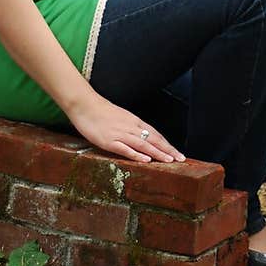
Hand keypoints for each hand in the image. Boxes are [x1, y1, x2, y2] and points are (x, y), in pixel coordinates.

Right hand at [70, 95, 184, 163]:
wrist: (85, 104)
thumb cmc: (101, 111)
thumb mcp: (121, 117)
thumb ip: (132, 127)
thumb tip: (143, 137)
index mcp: (134, 122)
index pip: (155, 134)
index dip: (167, 144)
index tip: (177, 153)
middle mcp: (131, 127)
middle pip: (153, 139)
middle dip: (168, 150)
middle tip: (181, 159)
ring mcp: (120, 134)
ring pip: (143, 144)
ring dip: (157, 153)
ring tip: (169, 161)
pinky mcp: (109, 141)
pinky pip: (125, 148)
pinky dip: (137, 154)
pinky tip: (146, 160)